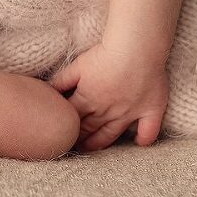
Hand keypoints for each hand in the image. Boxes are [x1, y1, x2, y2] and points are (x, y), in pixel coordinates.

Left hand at [46, 40, 168, 151]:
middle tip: (73, 145)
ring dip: (100, 143)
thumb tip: (46, 92)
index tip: (59, 133)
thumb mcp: (77, 65)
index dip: (64, 127)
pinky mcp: (150, 110)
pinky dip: (143, 139)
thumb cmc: (105, 53)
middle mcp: (107, 111)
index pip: (71, 120)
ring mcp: (129, 113)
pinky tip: (139, 143)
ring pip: (111, 134)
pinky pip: (148, 131)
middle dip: (78, 139)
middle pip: (89, 129)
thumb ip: (61, 81)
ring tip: (93, 148)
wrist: (136, 48)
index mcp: (88, 99)